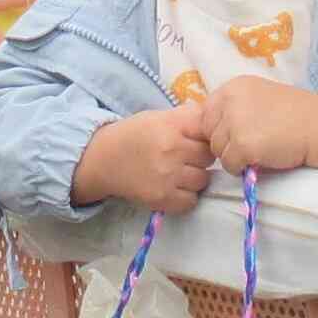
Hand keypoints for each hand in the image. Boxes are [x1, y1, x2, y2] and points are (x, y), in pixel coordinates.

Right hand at [73, 104, 213, 214]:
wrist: (103, 159)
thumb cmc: (135, 135)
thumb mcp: (159, 116)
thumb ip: (188, 116)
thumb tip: (214, 117)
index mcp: (172, 125)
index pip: (208, 131)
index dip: (206, 136)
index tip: (198, 139)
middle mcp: (171, 149)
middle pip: (209, 156)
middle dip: (201, 157)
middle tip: (187, 157)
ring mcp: (167, 175)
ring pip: (203, 179)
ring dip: (196, 178)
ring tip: (180, 173)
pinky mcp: (162, 197)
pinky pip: (191, 201)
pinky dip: (186, 197)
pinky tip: (174, 188)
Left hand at [198, 77, 317, 176]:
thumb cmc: (296, 114)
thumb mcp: (260, 97)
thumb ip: (236, 107)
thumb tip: (215, 130)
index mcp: (233, 87)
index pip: (206, 113)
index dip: (219, 129)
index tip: (236, 135)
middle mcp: (230, 100)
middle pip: (209, 133)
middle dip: (226, 143)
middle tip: (251, 145)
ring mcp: (235, 122)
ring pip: (218, 151)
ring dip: (234, 157)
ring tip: (259, 151)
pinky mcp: (243, 144)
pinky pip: (229, 165)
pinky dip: (242, 168)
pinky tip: (261, 160)